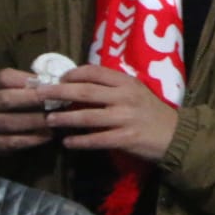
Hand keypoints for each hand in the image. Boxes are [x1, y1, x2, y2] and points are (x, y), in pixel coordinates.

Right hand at [0, 67, 54, 153]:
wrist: (6, 126)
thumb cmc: (24, 100)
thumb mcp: (26, 87)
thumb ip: (37, 84)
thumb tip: (58, 83)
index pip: (4, 78)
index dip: (26, 80)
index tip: (47, 83)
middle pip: (5, 99)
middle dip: (32, 100)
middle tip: (55, 101)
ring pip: (8, 122)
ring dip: (34, 121)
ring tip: (54, 120)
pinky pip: (11, 142)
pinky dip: (32, 139)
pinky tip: (48, 135)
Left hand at [38, 64, 178, 162]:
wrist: (175, 134)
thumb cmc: (151, 111)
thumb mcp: (135, 92)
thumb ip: (112, 88)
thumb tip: (79, 85)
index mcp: (127, 82)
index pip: (95, 72)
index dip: (73, 74)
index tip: (57, 78)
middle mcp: (125, 97)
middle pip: (85, 91)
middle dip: (59, 92)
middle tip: (38, 94)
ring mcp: (125, 118)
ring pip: (87, 116)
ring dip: (64, 118)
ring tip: (48, 120)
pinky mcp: (125, 138)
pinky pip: (96, 139)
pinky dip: (79, 141)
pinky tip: (67, 142)